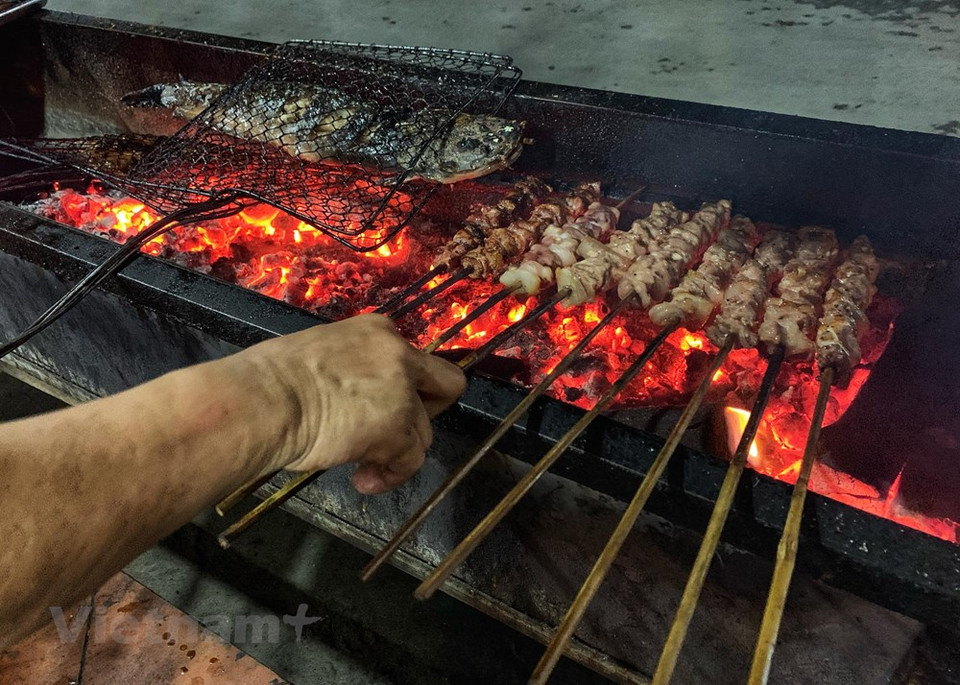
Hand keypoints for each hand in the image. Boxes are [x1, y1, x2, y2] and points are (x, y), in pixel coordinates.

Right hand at [235, 314, 465, 493]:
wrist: (263, 401)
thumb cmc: (272, 379)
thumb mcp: (322, 354)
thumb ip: (355, 367)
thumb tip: (359, 393)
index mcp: (378, 331)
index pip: (418, 358)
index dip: (409, 386)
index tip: (386, 404)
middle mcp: (398, 355)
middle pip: (444, 387)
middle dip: (424, 413)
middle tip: (393, 431)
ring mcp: (401, 392)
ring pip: (423, 432)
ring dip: (397, 451)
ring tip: (363, 463)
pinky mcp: (396, 430)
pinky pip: (411, 461)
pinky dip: (391, 476)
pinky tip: (365, 480)